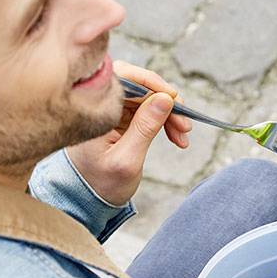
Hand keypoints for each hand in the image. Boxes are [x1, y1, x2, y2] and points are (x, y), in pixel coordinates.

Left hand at [66, 62, 191, 204]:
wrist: (90, 199)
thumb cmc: (103, 184)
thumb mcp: (127, 160)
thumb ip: (144, 128)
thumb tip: (165, 98)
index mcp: (94, 111)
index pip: (123, 78)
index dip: (151, 83)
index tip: (173, 98)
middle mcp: (102, 105)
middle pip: (139, 86)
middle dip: (166, 102)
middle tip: (185, 125)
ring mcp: (114, 111)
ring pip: (148, 98)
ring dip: (170, 113)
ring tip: (184, 135)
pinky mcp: (123, 119)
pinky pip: (149, 110)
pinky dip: (166, 121)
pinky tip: (177, 137)